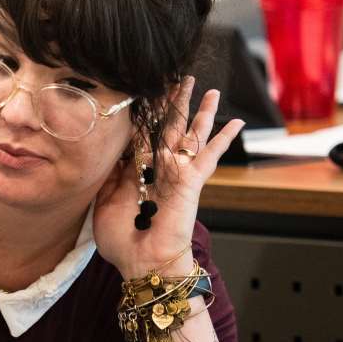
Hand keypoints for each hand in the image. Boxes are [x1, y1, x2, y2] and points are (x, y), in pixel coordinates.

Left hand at [93, 77, 243, 278]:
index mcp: (139, 174)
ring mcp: (178, 174)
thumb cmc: (122, 241)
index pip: (143, 137)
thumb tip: (115, 148)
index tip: (143, 92)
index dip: (144, 115)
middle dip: (175, 103)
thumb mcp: (105, 202)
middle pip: (170, 128)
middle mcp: (161, 170)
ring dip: (201, 112)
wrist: (141, 262)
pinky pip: (210, 156)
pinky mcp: (191, 181)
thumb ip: (111, 175)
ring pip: (192, 135)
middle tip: (179, 79)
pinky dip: (222, 139)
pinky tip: (237, 124)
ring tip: (209, 90)